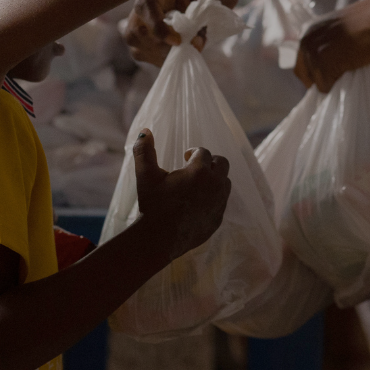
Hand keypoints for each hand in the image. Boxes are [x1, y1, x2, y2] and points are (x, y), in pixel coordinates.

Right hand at [125, 0, 243, 65]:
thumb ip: (202, 16)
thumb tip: (194, 43)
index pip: (145, 7)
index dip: (157, 28)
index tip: (178, 41)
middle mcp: (147, 6)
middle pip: (135, 32)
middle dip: (160, 46)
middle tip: (188, 47)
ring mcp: (146, 23)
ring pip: (138, 46)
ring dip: (162, 55)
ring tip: (190, 48)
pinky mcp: (152, 38)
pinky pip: (149, 55)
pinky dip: (165, 59)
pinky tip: (185, 53)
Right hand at [132, 129, 230, 260]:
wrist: (159, 239)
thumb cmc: (153, 205)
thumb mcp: (146, 176)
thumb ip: (144, 151)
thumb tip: (144, 130)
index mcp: (199, 171)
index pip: (204, 152)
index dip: (194, 152)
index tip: (185, 156)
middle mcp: (215, 185)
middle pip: (222, 163)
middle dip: (211, 161)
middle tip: (196, 167)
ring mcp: (219, 203)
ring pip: (225, 182)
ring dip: (215, 179)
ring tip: (198, 184)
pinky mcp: (218, 219)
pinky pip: (222, 202)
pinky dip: (214, 198)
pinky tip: (198, 203)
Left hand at [294, 0, 369, 91]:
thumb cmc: (368, 22)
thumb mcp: (338, 30)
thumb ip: (328, 44)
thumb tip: (328, 64)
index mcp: (309, 33)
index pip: (301, 62)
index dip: (314, 72)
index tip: (329, 74)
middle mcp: (306, 43)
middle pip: (303, 75)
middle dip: (318, 80)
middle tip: (336, 79)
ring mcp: (313, 55)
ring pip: (316, 83)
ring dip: (330, 83)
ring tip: (347, 73)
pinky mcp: (324, 66)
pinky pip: (325, 87)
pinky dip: (337, 87)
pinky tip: (350, 74)